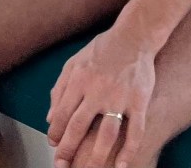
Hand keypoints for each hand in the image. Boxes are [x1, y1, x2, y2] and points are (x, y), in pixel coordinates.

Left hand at [47, 29, 155, 167]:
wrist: (134, 35)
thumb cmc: (102, 49)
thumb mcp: (75, 62)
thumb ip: (60, 88)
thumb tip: (51, 118)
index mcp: (80, 79)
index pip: (63, 113)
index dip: (56, 133)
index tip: (54, 146)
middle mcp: (97, 89)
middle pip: (79, 126)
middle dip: (68, 149)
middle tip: (62, 165)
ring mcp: (120, 96)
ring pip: (106, 134)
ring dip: (97, 157)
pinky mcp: (139, 101)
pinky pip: (135, 131)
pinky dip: (129, 150)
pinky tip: (123, 165)